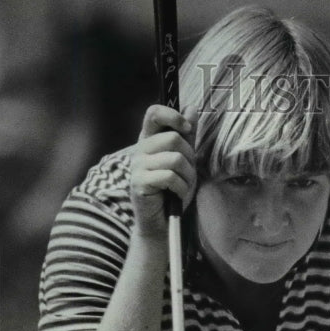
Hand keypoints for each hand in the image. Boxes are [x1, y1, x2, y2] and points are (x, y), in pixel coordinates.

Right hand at [130, 105, 195, 242]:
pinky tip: (176, 195)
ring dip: (187, 176)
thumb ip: (187, 135)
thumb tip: (191, 107)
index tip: (187, 129)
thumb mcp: (184, 160)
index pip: (153, 113)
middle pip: (173, 139)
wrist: (161, 222)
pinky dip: (180, 188)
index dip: (173, 116)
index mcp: (149, 140)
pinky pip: (169, 177)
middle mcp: (140, 150)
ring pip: (175, 159)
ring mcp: (137, 166)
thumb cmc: (172, 191)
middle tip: (187, 173)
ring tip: (182, 187)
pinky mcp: (139, 183)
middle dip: (189, 157)